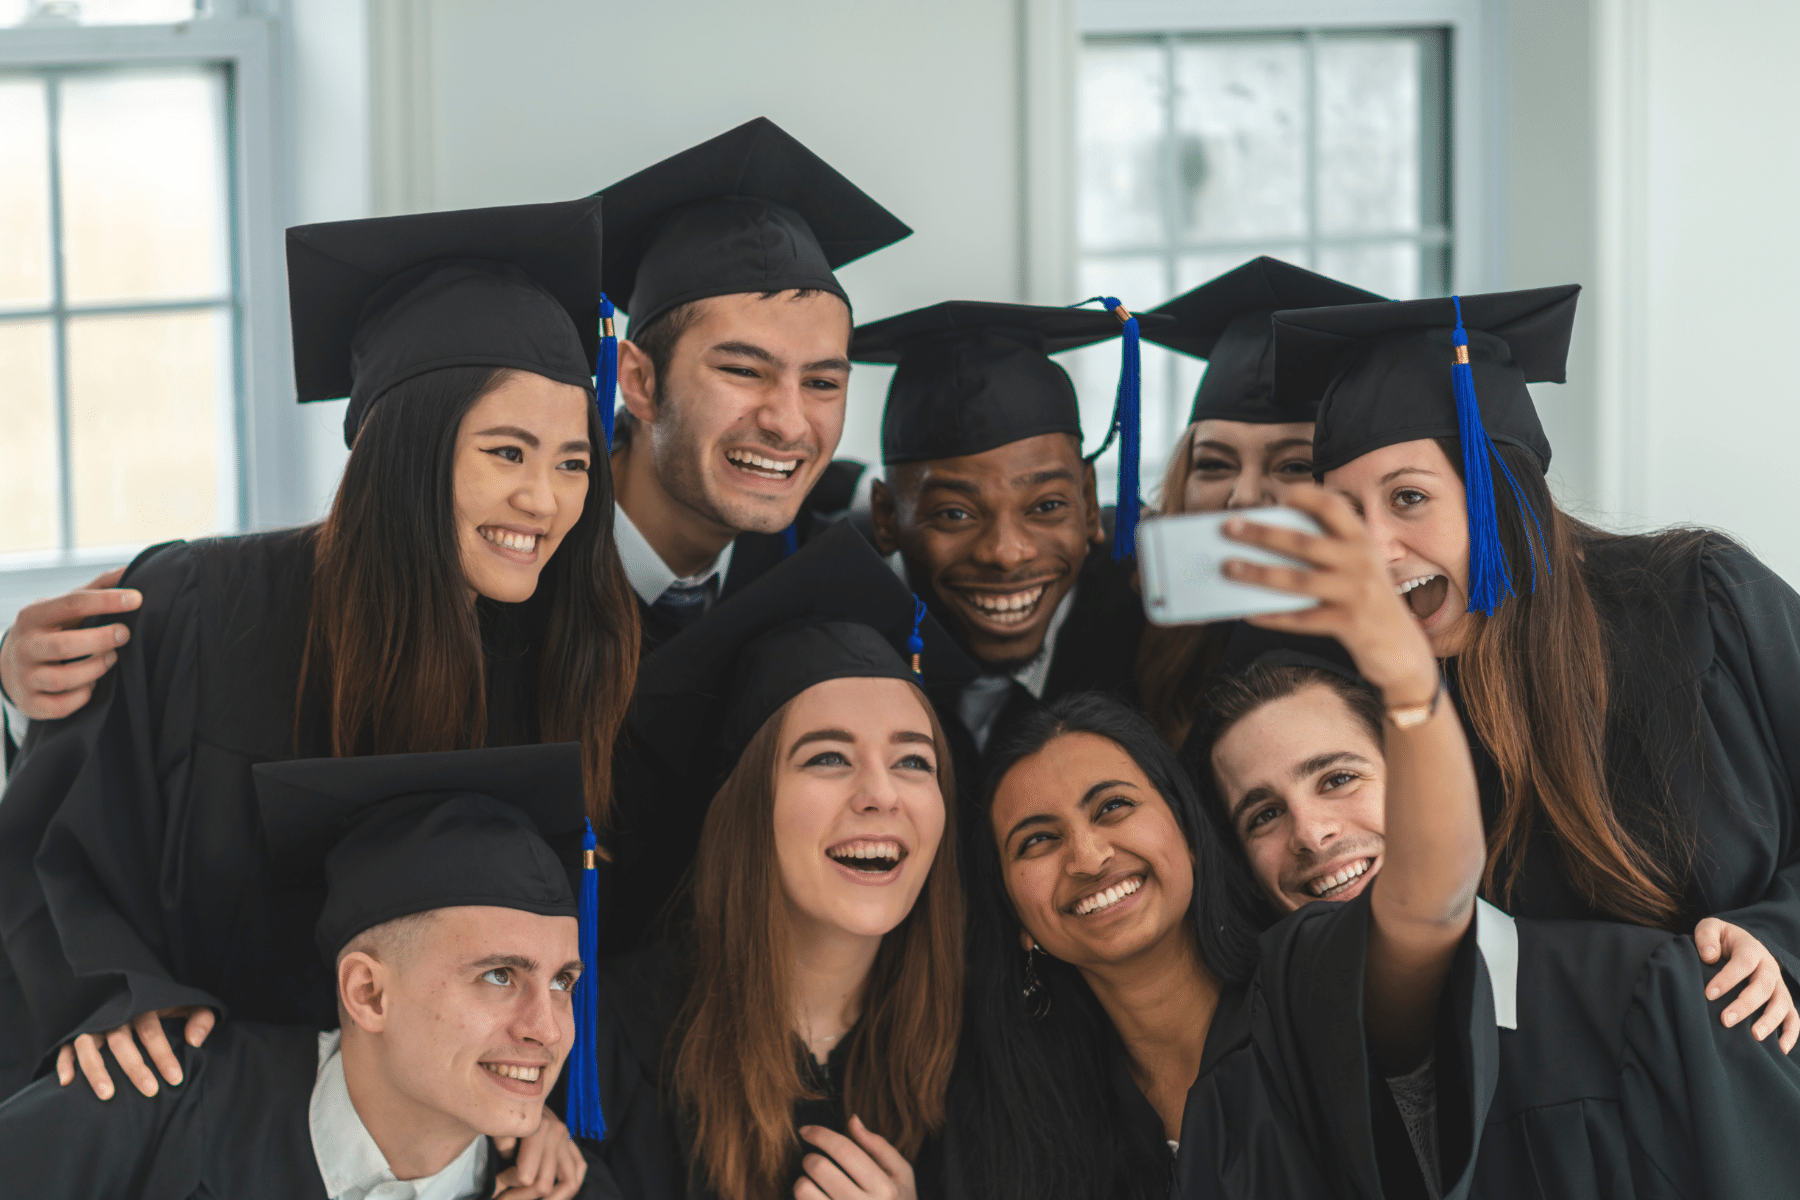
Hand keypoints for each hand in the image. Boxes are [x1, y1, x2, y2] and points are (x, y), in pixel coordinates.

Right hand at [0, 568, 139, 719]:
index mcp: (33, 615)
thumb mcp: (64, 607)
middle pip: (65, 645)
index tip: (137, 599)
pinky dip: (83, 696)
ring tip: (111, 658)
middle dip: (102, 640)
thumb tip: (130, 568)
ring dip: (96, 668)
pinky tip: (92, 684)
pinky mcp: (30, 703)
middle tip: (125, 634)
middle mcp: (25, 646)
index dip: (107, 601)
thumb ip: (96, 588)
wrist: (9, 665)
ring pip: (64, 678)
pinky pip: (61, 706)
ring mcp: (25, 676)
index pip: (72, 603)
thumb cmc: (50, 630)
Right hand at [55, 1006, 215, 1098]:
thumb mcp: (188, 1006)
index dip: (163, 1055)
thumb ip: (201, 1018)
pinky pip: (66, 1047)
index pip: (152, 1031)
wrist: (141, 995)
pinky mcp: (79, 1034)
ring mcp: (95, 1025)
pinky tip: (67, 1083)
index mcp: (143, 1007)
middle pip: (122, 1041)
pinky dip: (65, 1062)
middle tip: (150, 1091)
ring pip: (89, 1044)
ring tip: (107, 1095)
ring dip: (96, 1069)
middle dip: (135, 1067)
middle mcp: (116, 1016)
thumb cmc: (167, 1008)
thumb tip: (195, 1041)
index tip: (175, 1079)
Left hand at [493, 1113, 585, 1199]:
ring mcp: (567, 1138)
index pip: (525, 1175)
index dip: (505, 1185)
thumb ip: (502, 1142)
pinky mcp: (571, 1142)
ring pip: (568, 1182)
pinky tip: (554, 1195)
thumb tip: (502, 1172)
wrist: (516, 1088)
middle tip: (501, 1198)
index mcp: (538, 1127)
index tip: (492, 1186)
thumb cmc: (502, 1108)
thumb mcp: (496, 1121)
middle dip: (519, 1197)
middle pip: (544, 1184)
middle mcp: (557, 1133)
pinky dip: (570, 1186)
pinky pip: (580, 1168)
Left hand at [794, 1116, 915, 1199]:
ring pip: (804, 1190)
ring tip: (813, 1185)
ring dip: (803, 1182)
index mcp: (884, 1188)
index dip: (820, 1134)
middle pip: (819, 1167)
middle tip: (814, 1162)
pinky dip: (804, 1199)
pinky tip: (816, 1199)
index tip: (806, 1130)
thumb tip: (853, 1120)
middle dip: (810, 1158)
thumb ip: (879, 1146)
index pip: (844, 1149)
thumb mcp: (902, 1176)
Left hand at [1221, 484, 1437, 702]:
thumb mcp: (1356, 570)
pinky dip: (1272, 616)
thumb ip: (1324, 554)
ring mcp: (1356, 593)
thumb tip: (1263, 547)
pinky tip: (1248, 614)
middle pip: (1303, 543)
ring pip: (1297, 580)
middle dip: (1262, 533)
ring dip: (1258, 574)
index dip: (1305, 496)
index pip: (1333, 507)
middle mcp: (1361, 562)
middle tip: (1228, 528)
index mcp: (1362, 541)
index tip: (1277, 494)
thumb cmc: (1367, 602)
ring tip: (1228, 569)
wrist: (1402, 650)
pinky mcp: (1350, 624)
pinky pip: (1301, 619)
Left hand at [1696, 918, 1798, 1052]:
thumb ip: (1706, 936)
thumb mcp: (1712, 929)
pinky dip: (1790, 1034)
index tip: (1709, 994)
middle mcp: (1769, 968)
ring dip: (1769, 1021)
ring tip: (1754, 1036)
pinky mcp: (1784, 1001)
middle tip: (1725, 1020)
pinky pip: (1793, 1018)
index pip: (1744, 963)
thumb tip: (1709, 956)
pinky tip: (1781, 1049)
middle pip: (1763, 986)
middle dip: (1745, 1005)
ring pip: (1781, 1004)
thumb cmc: (1722, 940)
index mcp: (1752, 949)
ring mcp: (1779, 985)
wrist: (1741, 944)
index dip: (1728, 978)